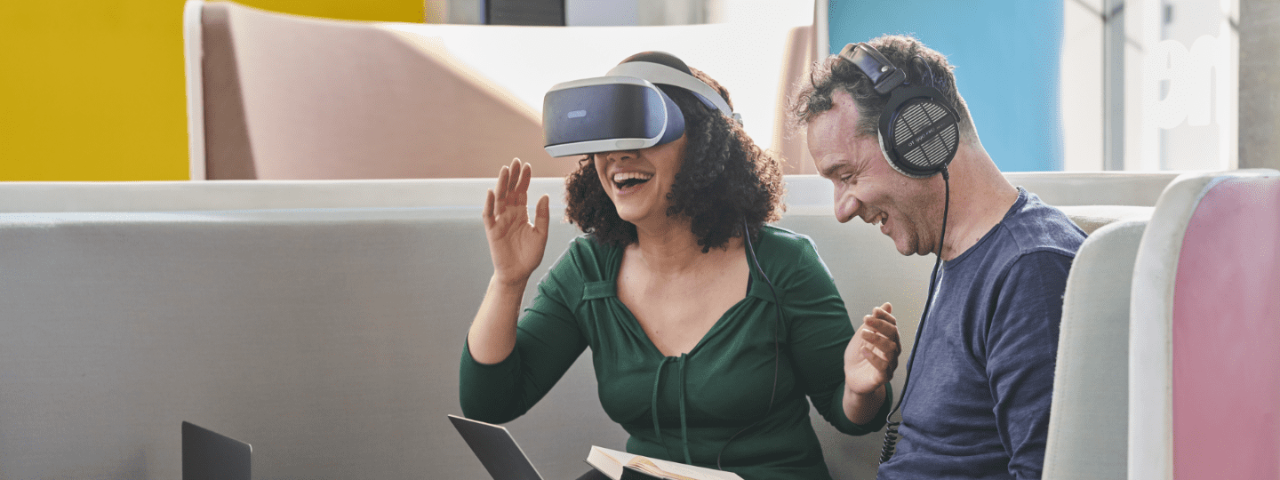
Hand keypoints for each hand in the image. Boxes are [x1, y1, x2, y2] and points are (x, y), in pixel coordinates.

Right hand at [483, 158, 549, 285]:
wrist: (518, 273)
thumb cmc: (529, 255)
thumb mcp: (541, 234)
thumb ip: (542, 215)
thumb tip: (544, 195)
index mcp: (521, 212)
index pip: (521, 191)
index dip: (524, 179)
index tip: (527, 165)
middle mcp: (509, 214)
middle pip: (509, 191)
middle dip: (512, 176)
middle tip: (515, 162)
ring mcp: (499, 221)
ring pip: (499, 198)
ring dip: (501, 184)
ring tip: (505, 170)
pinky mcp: (492, 230)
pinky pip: (488, 215)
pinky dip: (489, 203)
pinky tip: (492, 192)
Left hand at [844, 302, 900, 395]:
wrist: (852, 377)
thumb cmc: (859, 356)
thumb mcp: (863, 335)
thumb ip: (874, 322)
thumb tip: (887, 305)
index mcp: (889, 339)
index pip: (892, 325)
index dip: (885, 317)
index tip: (874, 310)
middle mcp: (892, 351)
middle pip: (893, 335)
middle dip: (881, 325)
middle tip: (867, 319)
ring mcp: (889, 364)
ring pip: (890, 350)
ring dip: (877, 339)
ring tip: (864, 333)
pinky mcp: (883, 377)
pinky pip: (883, 367)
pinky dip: (874, 358)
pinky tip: (864, 350)